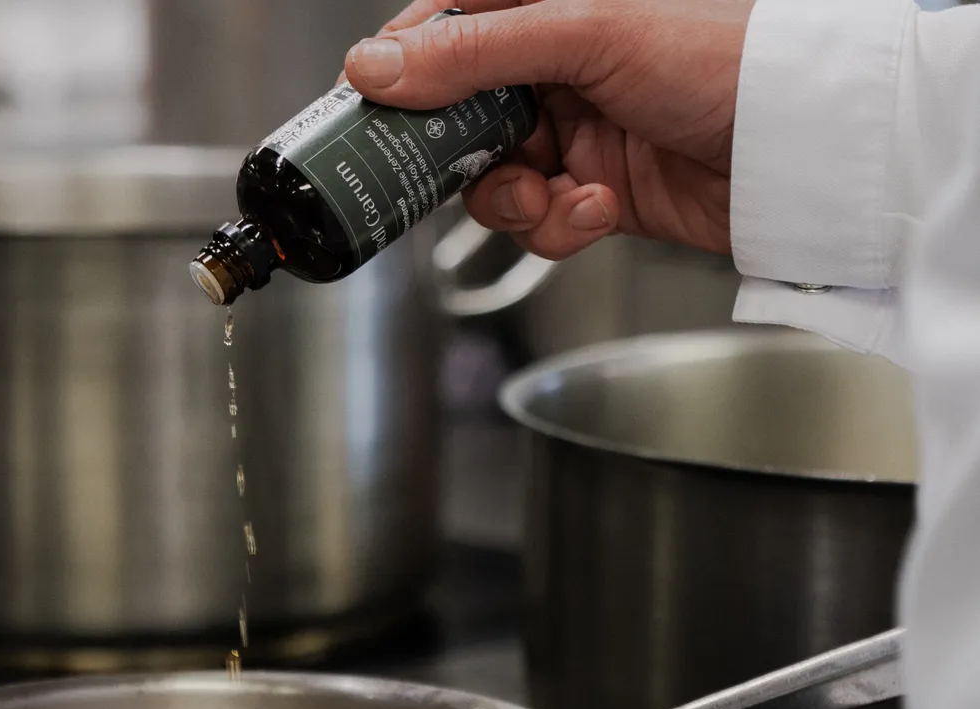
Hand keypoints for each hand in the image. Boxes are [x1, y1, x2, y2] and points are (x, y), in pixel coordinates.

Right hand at [342, 0, 753, 259]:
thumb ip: (474, 52)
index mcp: (547, 8)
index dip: (403, 69)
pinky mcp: (591, 190)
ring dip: (514, 200)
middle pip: (455, 116)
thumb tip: (375, 67)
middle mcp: (552, 67)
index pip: (444, 29)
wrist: (801, 148)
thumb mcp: (586, 33)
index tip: (369, 107)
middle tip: (459, 168)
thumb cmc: (724, 57)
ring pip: (491, 180)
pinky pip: (539, 220)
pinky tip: (598, 208)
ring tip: (555, 193)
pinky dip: (559, 224)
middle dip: (455, 155)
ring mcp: (571, 131)